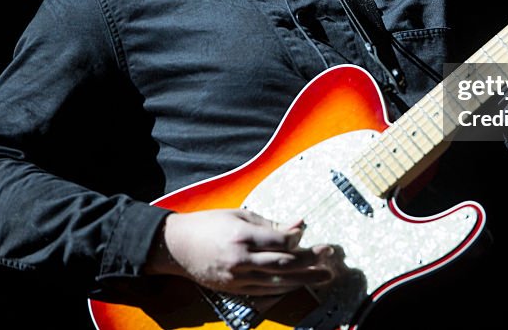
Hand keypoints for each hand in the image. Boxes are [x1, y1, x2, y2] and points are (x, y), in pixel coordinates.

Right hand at [146, 209, 337, 295]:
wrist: (176, 247)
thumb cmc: (208, 224)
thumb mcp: (239, 215)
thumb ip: (270, 222)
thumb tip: (299, 225)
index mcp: (242, 236)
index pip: (281, 242)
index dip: (301, 241)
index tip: (315, 239)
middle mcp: (241, 260)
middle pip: (284, 264)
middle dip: (311, 261)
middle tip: (331, 257)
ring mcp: (237, 278)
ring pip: (278, 281)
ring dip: (304, 279)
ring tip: (324, 276)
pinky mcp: (234, 290)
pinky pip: (266, 292)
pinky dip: (285, 288)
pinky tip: (299, 284)